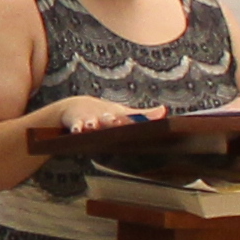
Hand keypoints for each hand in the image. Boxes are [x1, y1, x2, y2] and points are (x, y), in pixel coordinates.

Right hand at [29, 96, 148, 145]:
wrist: (77, 108)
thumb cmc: (105, 114)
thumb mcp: (123, 113)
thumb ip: (144, 115)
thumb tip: (164, 111)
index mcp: (118, 116)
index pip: (130, 118)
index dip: (137, 120)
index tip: (144, 119)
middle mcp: (104, 117)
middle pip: (109, 120)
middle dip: (112, 121)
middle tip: (116, 120)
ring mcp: (89, 120)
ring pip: (91, 123)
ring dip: (92, 124)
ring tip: (92, 125)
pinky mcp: (75, 124)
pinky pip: (75, 128)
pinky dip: (76, 129)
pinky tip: (77, 131)